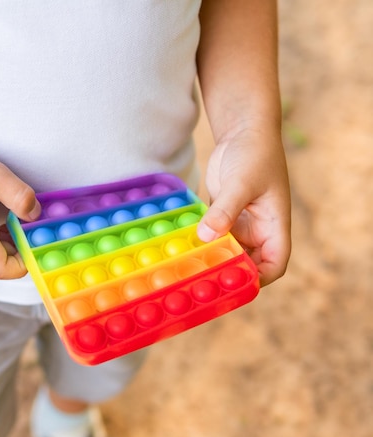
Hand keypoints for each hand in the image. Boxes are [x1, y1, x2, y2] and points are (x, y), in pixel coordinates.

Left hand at [196, 126, 290, 285]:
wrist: (243, 132)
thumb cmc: (254, 154)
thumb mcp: (241, 182)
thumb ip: (225, 210)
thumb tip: (207, 236)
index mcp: (274, 226)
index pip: (275, 263)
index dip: (259, 278)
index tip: (234, 283)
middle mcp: (259, 230)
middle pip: (248, 263)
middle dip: (229, 273)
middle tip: (201, 281)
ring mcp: (239, 224)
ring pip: (227, 251)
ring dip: (211, 259)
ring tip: (187, 269)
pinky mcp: (222, 216)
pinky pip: (212, 236)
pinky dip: (201, 243)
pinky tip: (181, 248)